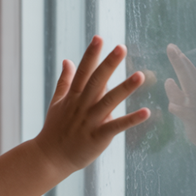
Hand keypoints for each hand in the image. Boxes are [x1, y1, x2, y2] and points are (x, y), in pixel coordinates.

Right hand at [34, 36, 149, 175]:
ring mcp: (89, 121)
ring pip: (109, 101)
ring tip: (140, 75)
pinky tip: (146, 112)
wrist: (49, 157)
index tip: (99, 38)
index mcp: (72, 96)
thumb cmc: (54, 129)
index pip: (82, 71)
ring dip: (125, 88)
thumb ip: (64, 81)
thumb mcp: (57, 102)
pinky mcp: (97, 137)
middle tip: (122, 48)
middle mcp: (81, 106)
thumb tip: (67, 60)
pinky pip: (116, 126)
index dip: (91, 54)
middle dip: (109, 64)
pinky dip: (131, 119)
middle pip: (96, 81)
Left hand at [164, 43, 195, 150]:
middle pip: (185, 73)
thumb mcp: (193, 98)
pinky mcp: (191, 116)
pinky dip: (174, 107)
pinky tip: (180, 111)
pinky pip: (174, 107)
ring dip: (172, 90)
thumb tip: (169, 76)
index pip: (188, 68)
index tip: (171, 45)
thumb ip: (181, 87)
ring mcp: (194, 104)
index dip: (179, 57)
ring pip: (174, 91)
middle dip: (177, 60)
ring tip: (178, 94)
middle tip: (170, 46)